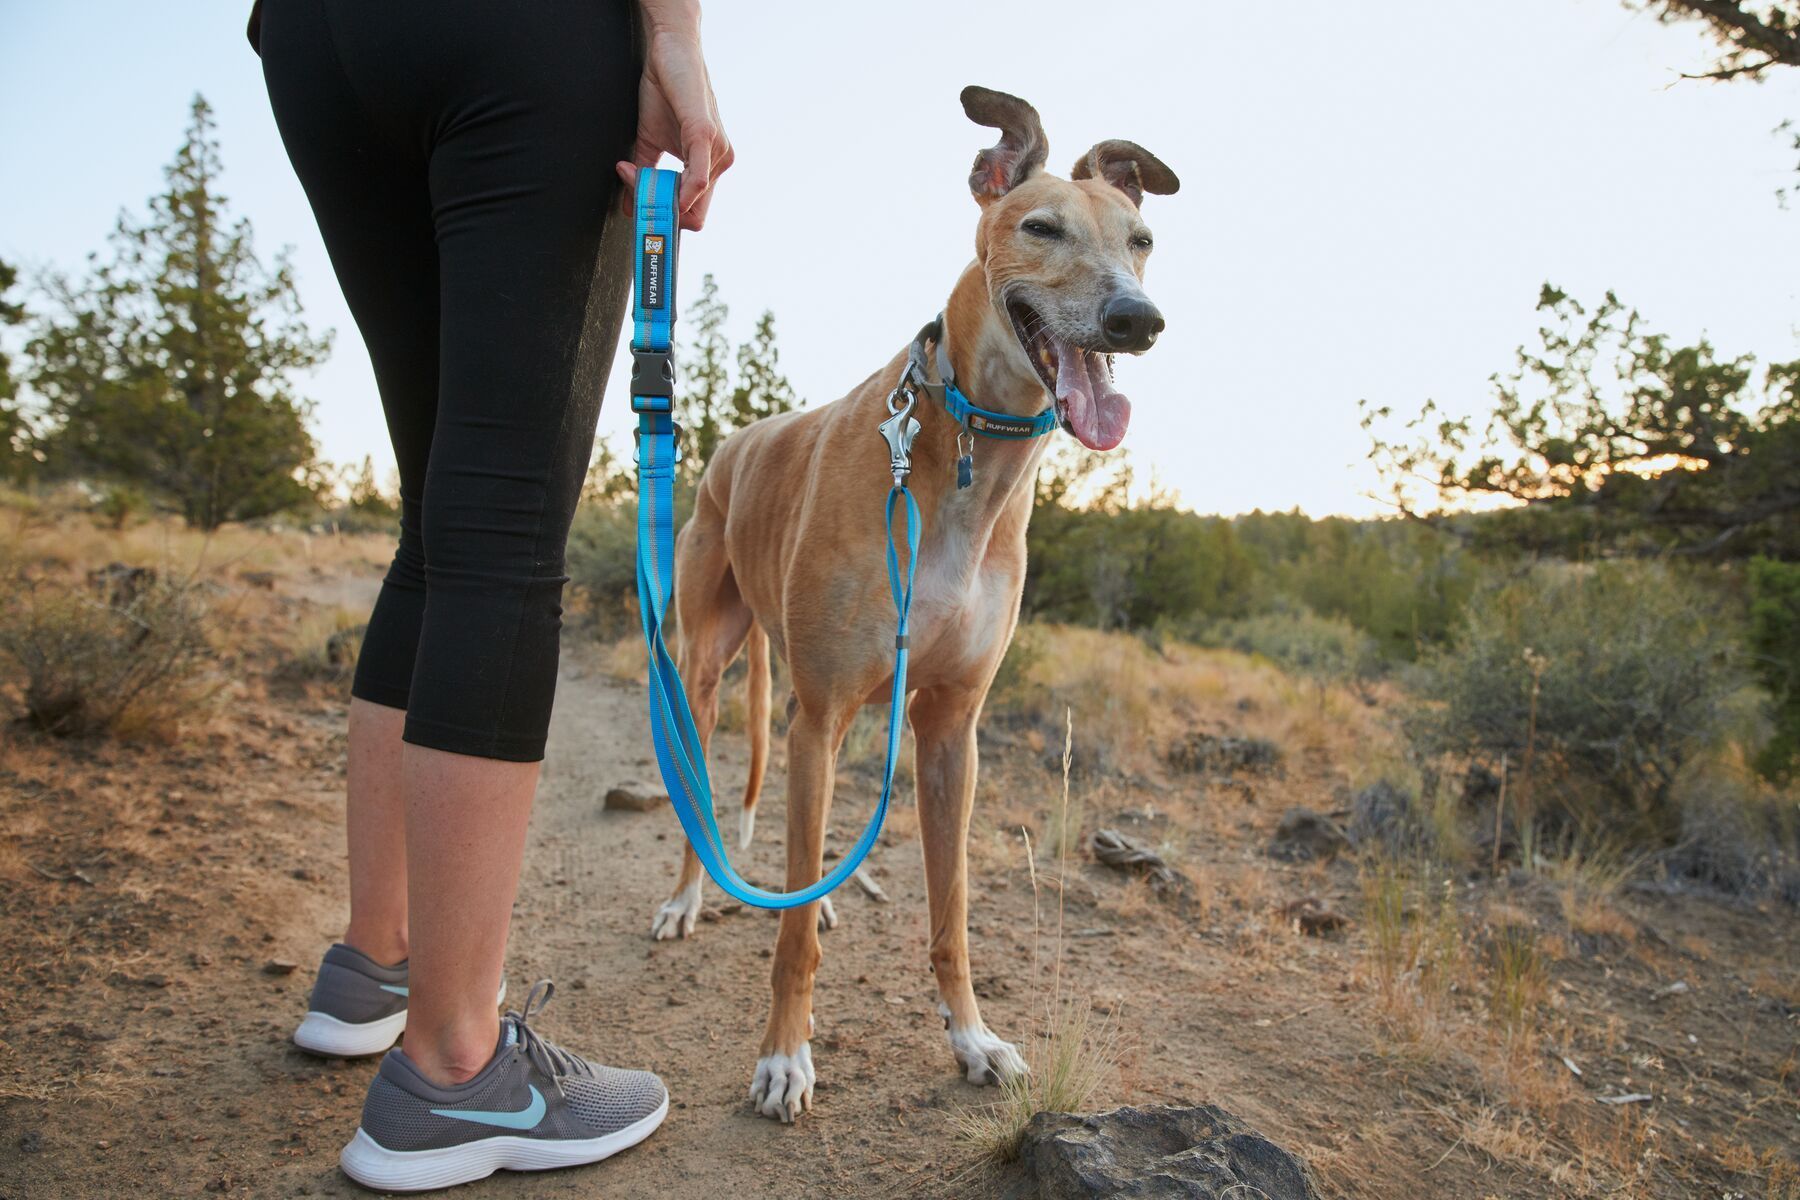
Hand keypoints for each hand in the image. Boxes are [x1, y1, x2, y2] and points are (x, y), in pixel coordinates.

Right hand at [616, 21, 732, 230]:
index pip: (693, 214)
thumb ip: (644, 174)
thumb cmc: (665, 92)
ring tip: (633, 176)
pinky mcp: (705, 135)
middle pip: (695, 216)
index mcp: (707, 167)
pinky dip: (680, 193)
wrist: (670, 51)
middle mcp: (718, 163)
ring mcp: (716, 151)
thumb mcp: (649, 142)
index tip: (640, 214)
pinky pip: (698, 179)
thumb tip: (628, 207)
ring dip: (656, 197)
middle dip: (662, 218)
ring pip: (691, 201)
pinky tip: (658, 192)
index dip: (666, 221)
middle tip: (634, 204)